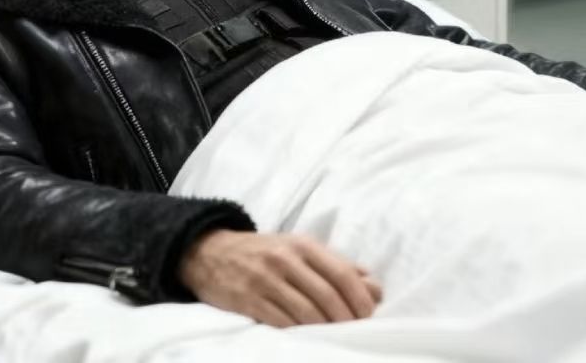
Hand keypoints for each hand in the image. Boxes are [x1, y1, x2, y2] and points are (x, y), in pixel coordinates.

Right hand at [179, 230, 382, 326]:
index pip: (341, 272)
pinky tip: (307, 339)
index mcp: (302, 245)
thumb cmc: (264, 253)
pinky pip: (280, 322)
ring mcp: (265, 280)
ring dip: (325, 330)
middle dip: (345, 319)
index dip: (359, 298)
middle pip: (327, 296)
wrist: (209, 252)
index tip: (370, 315)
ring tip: (334, 338)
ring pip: (306, 313)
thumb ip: (336, 265)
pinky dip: (298, 333)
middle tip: (354, 332)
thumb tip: (375, 288)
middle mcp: (285, 260)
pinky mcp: (248, 300)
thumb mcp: (299, 248)